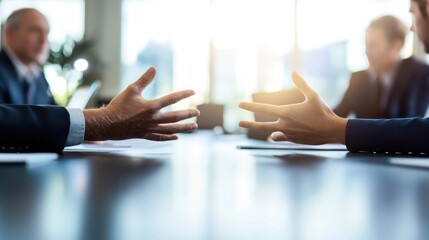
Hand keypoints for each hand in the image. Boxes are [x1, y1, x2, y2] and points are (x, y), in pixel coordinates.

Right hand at [83, 67, 199, 140]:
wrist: (107, 124)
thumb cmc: (118, 106)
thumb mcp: (131, 90)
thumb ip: (144, 79)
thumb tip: (154, 68)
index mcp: (151, 106)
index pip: (172, 99)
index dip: (184, 94)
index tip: (193, 92)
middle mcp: (153, 119)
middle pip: (175, 117)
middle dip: (188, 114)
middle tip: (197, 112)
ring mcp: (150, 129)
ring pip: (171, 129)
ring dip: (184, 128)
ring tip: (194, 126)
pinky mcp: (145, 135)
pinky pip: (160, 137)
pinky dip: (169, 137)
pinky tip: (176, 137)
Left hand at [239, 72, 347, 144]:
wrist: (331, 131)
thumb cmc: (323, 111)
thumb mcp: (313, 95)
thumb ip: (302, 84)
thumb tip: (293, 72)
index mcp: (286, 112)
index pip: (263, 109)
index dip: (250, 106)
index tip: (240, 104)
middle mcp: (284, 124)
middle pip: (261, 126)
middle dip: (249, 125)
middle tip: (238, 123)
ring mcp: (288, 134)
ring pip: (271, 133)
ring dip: (265, 130)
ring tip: (259, 130)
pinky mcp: (293, 140)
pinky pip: (281, 138)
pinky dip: (277, 136)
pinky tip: (274, 135)